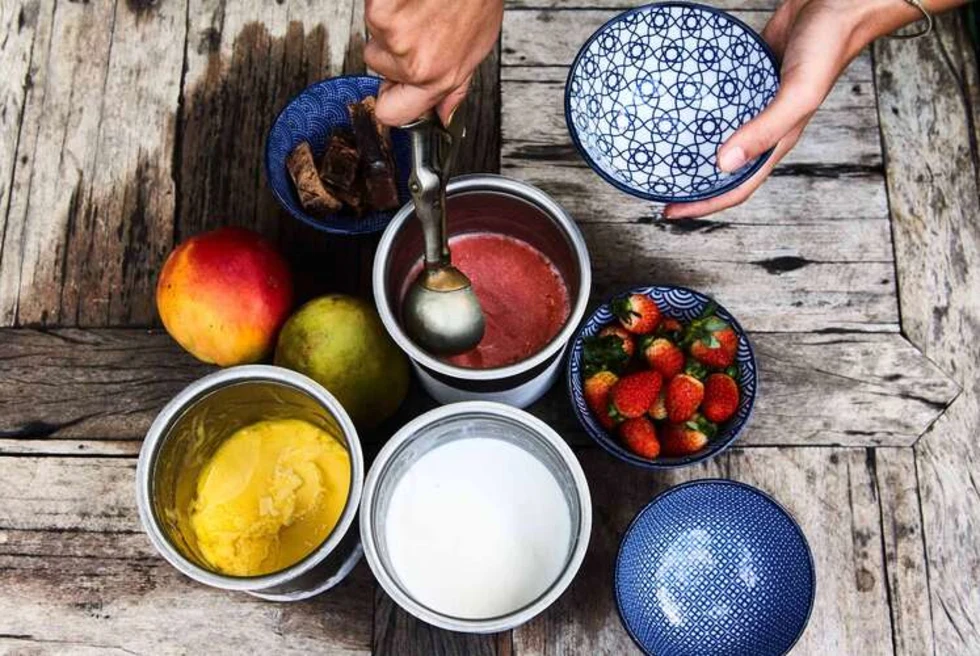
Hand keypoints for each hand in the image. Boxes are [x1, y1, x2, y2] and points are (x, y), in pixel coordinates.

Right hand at [365, 0, 503, 125]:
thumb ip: (455, 86)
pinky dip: (385, 0)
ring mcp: (395, 37)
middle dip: (390, 45)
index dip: (388, 98)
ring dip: (390, 16)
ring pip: (373, 32)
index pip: (393, 112)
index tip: (390, 89)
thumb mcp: (477, 48)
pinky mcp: (381, 13)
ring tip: (418, 3)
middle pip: (377, 65)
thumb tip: (443, 114)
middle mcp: (415, 64)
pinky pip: (372, 9)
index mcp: (439, 79)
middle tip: (417, 21)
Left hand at [664, 0, 924, 218]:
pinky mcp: (747, 76)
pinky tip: (675, 104)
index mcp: (777, 141)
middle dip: (692, 183)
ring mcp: (754, 101)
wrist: (838, 2)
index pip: (737, 187)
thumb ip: (764, 129)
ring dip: (691, 147)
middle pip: (722, 168)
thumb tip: (723, 164)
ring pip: (717, 134)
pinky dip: (697, 108)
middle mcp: (763, 126)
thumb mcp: (798, 93)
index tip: (670, 211)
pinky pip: (717, 100)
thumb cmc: (828, 46)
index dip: (704, 205)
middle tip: (657, 185)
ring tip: (659, 151)